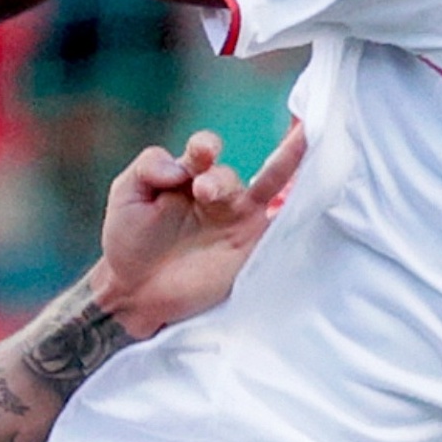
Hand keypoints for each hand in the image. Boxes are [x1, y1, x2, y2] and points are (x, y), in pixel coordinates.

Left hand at [91, 125, 304, 337]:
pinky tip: (316, 183)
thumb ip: (147, 167)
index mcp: (189, 176)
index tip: (194, 161)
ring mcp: (238, 219)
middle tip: (203, 191)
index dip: (203, 147)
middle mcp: (217, 194)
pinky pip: (282, 221)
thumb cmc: (128, 242)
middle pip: (230, 173)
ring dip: (262, 180)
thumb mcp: (126, 195)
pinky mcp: (253, 246)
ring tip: (221, 195)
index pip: (204, 150)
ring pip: (266, 187)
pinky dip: (299, 203)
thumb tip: (179, 166)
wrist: (134, 294)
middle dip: (220, 178)